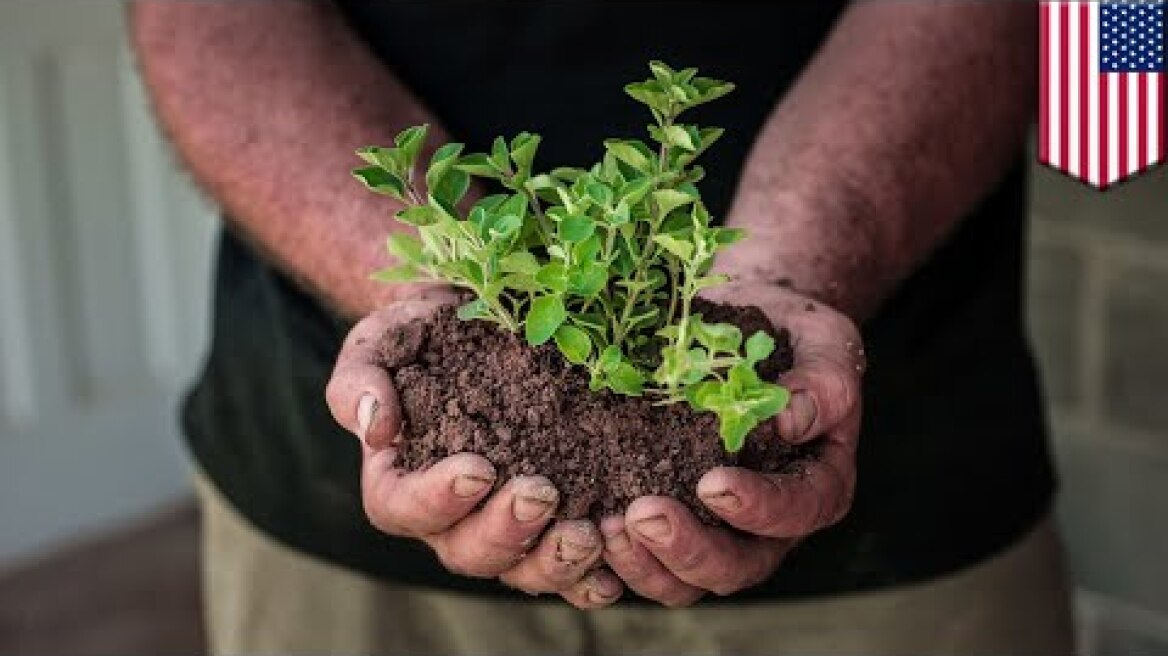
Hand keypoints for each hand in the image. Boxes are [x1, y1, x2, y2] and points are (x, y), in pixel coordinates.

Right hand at [326, 287, 622, 608]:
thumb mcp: (381, 340)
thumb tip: (375, 426)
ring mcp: (505, 525)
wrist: (480, 318)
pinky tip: (617, 563)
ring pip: (522, 571)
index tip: (478, 469)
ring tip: (588, 534)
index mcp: (399, 482)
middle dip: (505, 532)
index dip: (438, 500)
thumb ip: (360, 378)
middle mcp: (451, 517)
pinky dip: (593, 575)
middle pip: (467, 552)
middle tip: (541, 493)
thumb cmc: (421, 333)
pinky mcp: (555, 522)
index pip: (404, 509)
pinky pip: (570, 569)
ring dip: (554, 562)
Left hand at [601, 282, 863, 605]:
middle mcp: (768, 526)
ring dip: (644, 564)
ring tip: (605, 524)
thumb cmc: (788, 336)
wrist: (739, 329)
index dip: (758, 507)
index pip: (795, 512)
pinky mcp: (670, 525)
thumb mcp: (823, 344)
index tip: (714, 483)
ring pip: (684, 580)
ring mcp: (716, 533)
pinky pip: (643, 563)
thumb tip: (790, 419)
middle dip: (688, 549)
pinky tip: (585, 524)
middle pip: (735, 566)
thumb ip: (823, 381)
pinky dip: (615, 556)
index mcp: (815, 486)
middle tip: (643, 514)